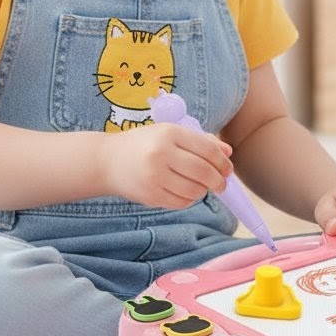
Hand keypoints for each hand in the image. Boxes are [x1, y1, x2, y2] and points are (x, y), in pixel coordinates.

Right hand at [100, 123, 232, 208]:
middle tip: (221, 183)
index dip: (222, 162)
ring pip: (195, 190)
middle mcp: (161, 153)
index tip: (227, 169)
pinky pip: (181, 202)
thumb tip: (228, 153)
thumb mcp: (170, 134)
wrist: (108, 161)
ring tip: (200, 186)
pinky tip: (184, 192)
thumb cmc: (144, 144)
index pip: (207, 150)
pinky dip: (188, 199)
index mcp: (169, 133)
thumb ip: (200, 141)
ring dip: (203, 190)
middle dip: (218, 180)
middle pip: (203, 172)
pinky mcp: (150, 195)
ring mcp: (154, 176)